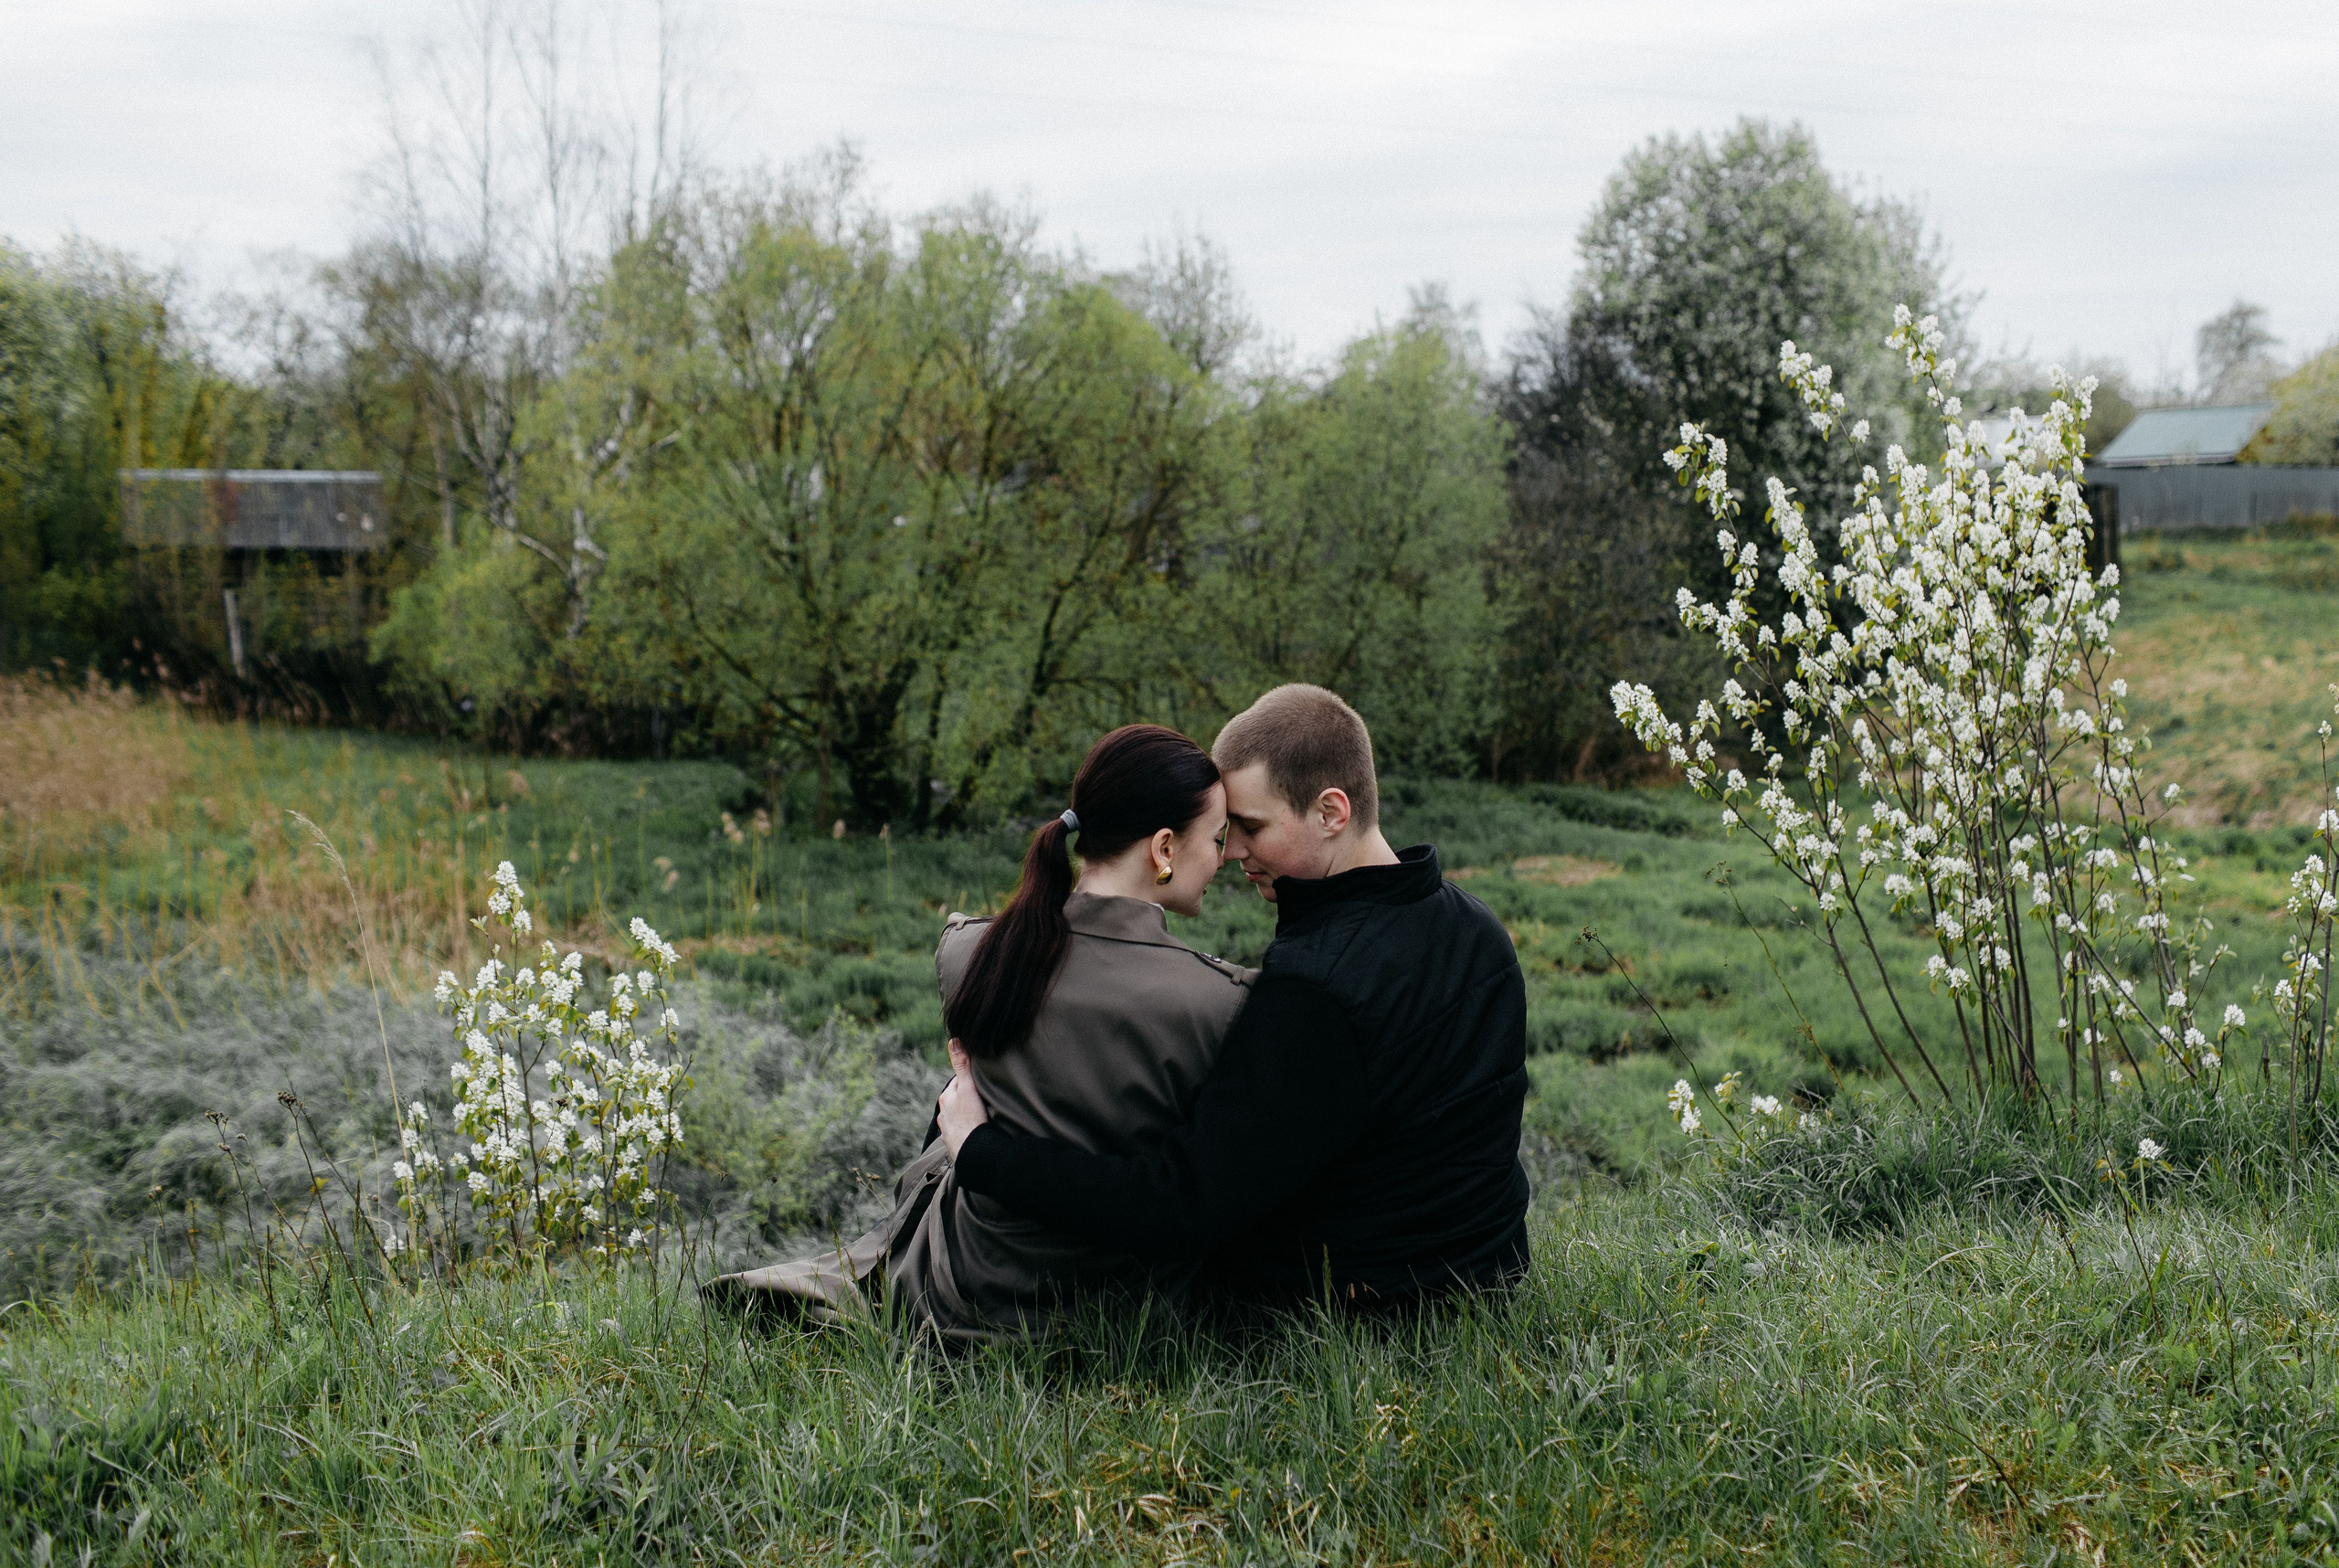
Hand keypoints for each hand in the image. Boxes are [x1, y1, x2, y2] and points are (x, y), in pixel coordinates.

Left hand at [936, 1038, 989, 1156]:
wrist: (973, 1153)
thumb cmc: (971, 1119)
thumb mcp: (968, 1088)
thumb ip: (962, 1065)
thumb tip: (954, 1039)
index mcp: (946, 1097)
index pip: (960, 1082)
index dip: (972, 1080)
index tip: (984, 1082)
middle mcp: (944, 1113)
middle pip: (959, 1099)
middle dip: (970, 1098)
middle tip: (987, 1099)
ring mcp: (948, 1129)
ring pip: (960, 1116)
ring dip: (969, 1114)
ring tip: (984, 1115)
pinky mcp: (955, 1143)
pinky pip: (963, 1131)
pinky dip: (969, 1129)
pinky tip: (978, 1130)